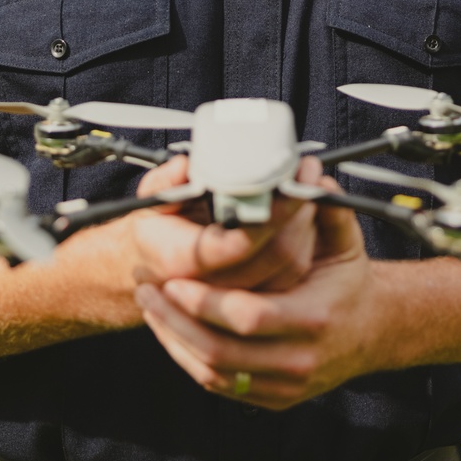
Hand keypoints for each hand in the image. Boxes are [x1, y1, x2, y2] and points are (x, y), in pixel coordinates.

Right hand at [128, 155, 321, 293]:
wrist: (149, 267)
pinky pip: (293, 274)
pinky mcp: (256, 294)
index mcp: (184, 259)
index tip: (290, 179)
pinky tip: (307, 215)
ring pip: (291, 267)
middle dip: (300, 212)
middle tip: (309, 176)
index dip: (273, 212)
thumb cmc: (154, 233)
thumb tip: (186, 167)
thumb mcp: (150, 200)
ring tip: (311, 189)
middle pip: (276, 255)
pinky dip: (307, 243)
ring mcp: (239, 293)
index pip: (241, 241)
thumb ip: (165, 181)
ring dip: (309, 227)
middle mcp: (214, 284)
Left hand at [135, 183, 388, 409]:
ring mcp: (285, 386)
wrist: (372, 331)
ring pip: (214, 373)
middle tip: (149, 289)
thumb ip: (328, 209)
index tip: (176, 280)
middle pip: (222, 351)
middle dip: (176, 321)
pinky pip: (219, 385)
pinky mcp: (273, 399)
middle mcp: (300, 359)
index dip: (206, 303)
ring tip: (151, 305)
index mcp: (314, 318)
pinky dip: (188, 359)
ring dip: (174, 340)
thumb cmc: (348, 284)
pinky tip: (171, 329)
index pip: (249, 318)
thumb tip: (310, 176)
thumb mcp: (346, 243)